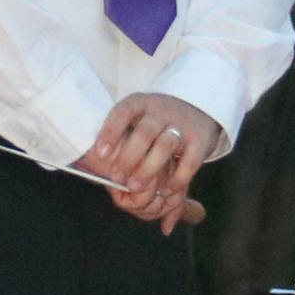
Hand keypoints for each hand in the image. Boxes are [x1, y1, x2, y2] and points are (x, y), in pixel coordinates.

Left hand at [80, 93, 224, 231]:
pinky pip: (189, 161)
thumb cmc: (156, 121)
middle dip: (129, 158)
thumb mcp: (138, 118)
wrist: (197, 108)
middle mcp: (161, 111)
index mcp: (140, 103)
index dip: (110, 132)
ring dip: (148, 169)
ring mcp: (182, 125)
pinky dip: (177, 178)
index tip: (100, 154)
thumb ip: (120, 136)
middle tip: (117, 179)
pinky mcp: (201, 139)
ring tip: (136, 187)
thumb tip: (94, 161)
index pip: (123, 112)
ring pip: (165, 145)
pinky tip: (166, 190)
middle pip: (144, 133)